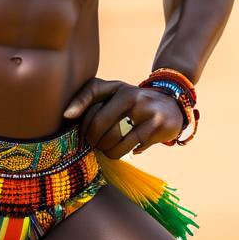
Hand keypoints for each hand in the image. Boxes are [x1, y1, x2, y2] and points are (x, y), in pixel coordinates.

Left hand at [63, 77, 184, 158]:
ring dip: (106, 149)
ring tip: (108, 148)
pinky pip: (129, 148)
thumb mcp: (113, 94)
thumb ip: (88, 99)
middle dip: (92, 139)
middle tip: (93, 143)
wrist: (171, 105)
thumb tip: (67, 115)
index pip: (91, 92)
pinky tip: (124, 148)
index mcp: (117, 87)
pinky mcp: (157, 126)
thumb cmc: (132, 103)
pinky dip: (121, 152)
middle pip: (99, 123)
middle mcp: (131, 95)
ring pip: (113, 139)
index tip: (67, 117)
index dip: (78, 105)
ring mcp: (145, 110)